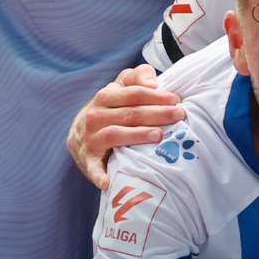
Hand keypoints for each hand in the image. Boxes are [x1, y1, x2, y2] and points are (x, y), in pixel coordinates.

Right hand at [67, 64, 184, 189]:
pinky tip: (111, 182)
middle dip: (156, 113)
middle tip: (179, 115)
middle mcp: (95, 116)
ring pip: (115, 135)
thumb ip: (137, 77)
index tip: (176, 100)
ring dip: (137, 135)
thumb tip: (153, 82)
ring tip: (159, 136)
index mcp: (104, 96)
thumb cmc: (109, 109)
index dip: (156, 96)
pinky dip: (100, 175)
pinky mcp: (88, 160)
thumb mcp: (119, 88)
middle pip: (129, 113)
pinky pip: (94, 168)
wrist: (78, 134)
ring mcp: (90, 139)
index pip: (133, 94)